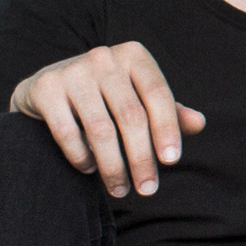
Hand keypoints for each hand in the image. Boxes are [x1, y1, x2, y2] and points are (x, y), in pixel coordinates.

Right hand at [5, 42, 204, 196]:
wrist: (49, 88)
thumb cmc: (107, 96)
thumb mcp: (140, 98)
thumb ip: (169, 111)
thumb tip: (199, 123)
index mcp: (134, 56)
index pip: (158, 95)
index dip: (167, 129)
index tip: (171, 162)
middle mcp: (104, 57)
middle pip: (131, 116)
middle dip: (141, 158)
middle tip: (148, 190)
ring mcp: (72, 71)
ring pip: (100, 129)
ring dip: (113, 167)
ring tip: (121, 189)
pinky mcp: (46, 88)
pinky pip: (68, 132)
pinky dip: (81, 157)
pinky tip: (90, 170)